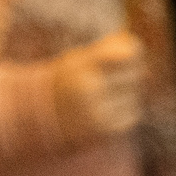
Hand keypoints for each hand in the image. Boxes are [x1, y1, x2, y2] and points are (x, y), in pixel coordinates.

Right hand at [0, 31, 146, 160]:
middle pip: (135, 74)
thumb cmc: (65, 81)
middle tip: (117, 73)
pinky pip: (132, 114)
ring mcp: (99, 113)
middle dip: (131, 71)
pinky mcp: (106, 131)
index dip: (134, 52)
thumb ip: (107, 49)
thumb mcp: (78, 59)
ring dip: (127, 92)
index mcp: (82, 67)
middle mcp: (91, 90)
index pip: (128, 55)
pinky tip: (108, 108)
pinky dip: (125, 109)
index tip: (131, 53)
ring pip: (135, 94)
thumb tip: (136, 45)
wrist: (40, 119)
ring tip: (106, 93)